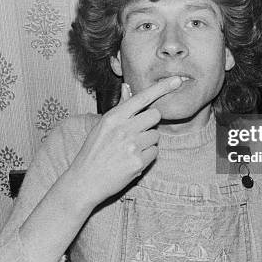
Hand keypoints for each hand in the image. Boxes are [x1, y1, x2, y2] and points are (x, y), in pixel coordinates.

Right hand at [66, 76, 182, 207]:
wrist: (85, 180)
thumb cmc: (94, 151)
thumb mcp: (102, 126)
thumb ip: (120, 107)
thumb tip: (128, 86)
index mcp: (113, 117)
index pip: (142, 97)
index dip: (162, 88)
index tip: (177, 80)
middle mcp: (123, 129)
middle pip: (155, 115)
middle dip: (151, 122)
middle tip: (137, 132)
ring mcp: (132, 146)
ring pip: (156, 135)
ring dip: (148, 142)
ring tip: (129, 150)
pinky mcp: (138, 163)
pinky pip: (154, 153)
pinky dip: (147, 157)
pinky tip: (131, 161)